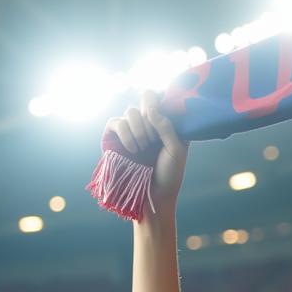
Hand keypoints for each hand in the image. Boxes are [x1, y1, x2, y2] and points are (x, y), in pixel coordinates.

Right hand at [104, 92, 188, 210]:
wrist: (154, 195)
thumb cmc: (169, 175)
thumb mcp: (176, 150)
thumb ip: (167, 127)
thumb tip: (152, 109)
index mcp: (166, 122)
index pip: (162, 96)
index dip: (162, 99)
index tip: (165, 115)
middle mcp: (149, 122)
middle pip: (146, 97)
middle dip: (151, 115)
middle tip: (154, 138)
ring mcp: (131, 128)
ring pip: (131, 111)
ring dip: (139, 129)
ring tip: (144, 148)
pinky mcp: (114, 136)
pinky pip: (116, 122)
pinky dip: (126, 133)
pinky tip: (133, 149)